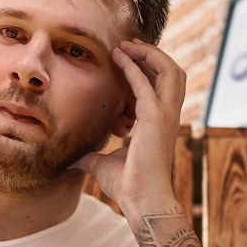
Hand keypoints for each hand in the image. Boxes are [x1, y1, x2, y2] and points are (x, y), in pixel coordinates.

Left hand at [74, 38, 186, 214]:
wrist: (141, 202)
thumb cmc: (128, 186)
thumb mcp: (103, 165)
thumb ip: (91, 156)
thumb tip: (73, 158)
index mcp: (159, 123)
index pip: (161, 86)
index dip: (147, 69)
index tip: (127, 58)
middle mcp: (167, 116)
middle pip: (173, 73)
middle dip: (154, 55)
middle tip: (130, 45)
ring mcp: (165, 116)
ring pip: (170, 71)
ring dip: (149, 54)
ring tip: (128, 45)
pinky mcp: (156, 118)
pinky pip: (145, 83)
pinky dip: (133, 67)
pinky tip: (119, 57)